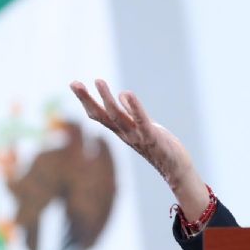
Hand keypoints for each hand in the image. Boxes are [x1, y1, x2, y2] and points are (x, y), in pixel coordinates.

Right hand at [69, 79, 209, 216]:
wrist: (175, 168)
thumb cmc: (159, 146)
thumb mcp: (142, 126)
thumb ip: (131, 113)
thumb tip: (122, 94)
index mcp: (122, 130)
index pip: (99, 115)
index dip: (86, 101)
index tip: (74, 84)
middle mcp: (125, 133)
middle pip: (102, 115)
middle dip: (87, 99)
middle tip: (74, 83)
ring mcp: (137, 136)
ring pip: (117, 117)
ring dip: (107, 99)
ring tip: (98, 81)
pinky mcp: (152, 137)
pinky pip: (141, 121)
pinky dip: (134, 107)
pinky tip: (127, 94)